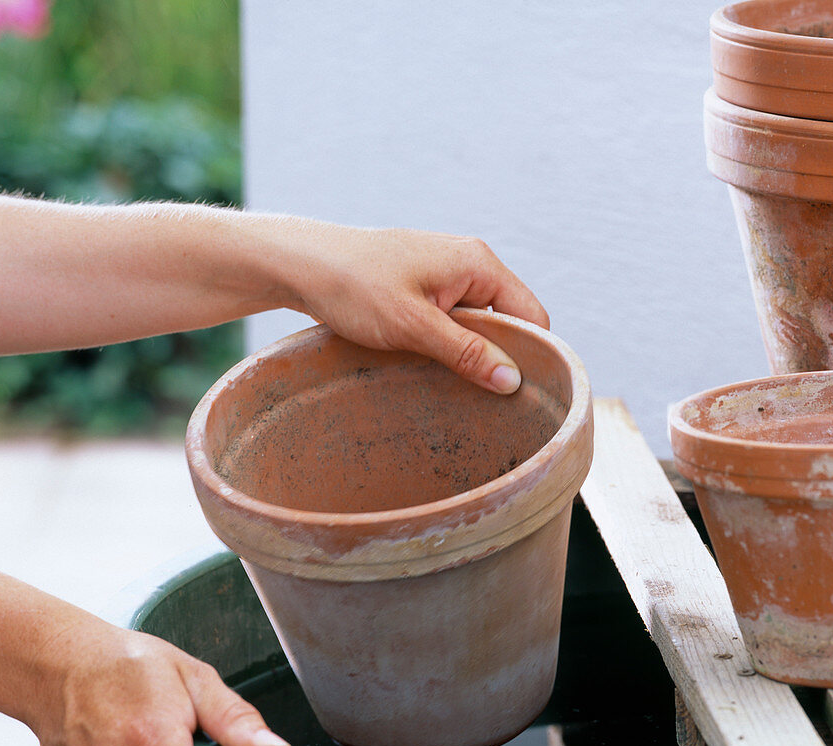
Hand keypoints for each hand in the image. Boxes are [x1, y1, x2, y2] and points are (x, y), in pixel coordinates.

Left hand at [279, 226, 549, 393]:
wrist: (299, 263)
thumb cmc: (352, 286)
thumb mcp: (412, 326)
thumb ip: (466, 352)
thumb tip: (513, 381)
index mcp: (478, 263)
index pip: (532, 316)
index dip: (531, 355)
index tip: (515, 395)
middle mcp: (471, 262)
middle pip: (509, 320)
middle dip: (498, 356)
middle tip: (479, 396)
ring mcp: (448, 272)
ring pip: (481, 322)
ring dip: (470, 351)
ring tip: (449, 380)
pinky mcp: (427, 284)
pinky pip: (456, 318)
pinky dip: (450, 342)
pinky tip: (430, 361)